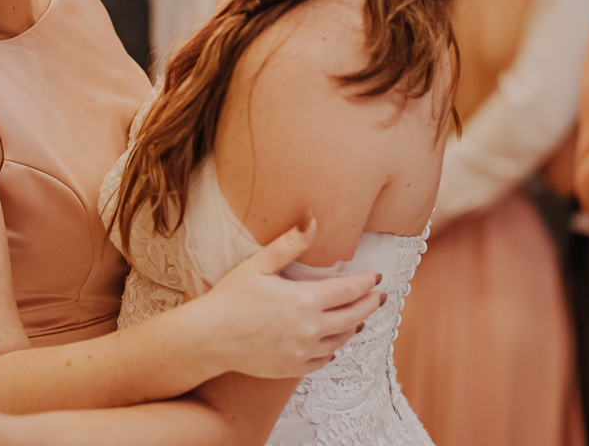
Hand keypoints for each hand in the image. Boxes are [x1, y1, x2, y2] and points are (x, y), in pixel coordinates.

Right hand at [192, 219, 383, 377]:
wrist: (209, 337)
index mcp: (304, 300)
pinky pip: (323, 360)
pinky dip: (332, 350)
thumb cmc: (230, 297)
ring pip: (341, 340)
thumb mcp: (258, 265)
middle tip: (379, 297)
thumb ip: (290, 244)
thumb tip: (312, 220)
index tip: (375, 276)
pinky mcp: (292, 368)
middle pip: (354, 317)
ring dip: (354, 327)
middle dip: (370, 305)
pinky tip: (332, 344)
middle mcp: (310, 328)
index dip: (366, 282)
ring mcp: (302, 351)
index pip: (349, 290)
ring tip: (360, 319)